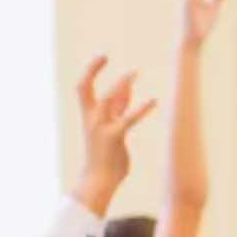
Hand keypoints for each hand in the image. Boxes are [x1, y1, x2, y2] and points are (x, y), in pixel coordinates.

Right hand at [74, 57, 157, 214]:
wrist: (99, 180)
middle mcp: (90, 119)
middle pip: (84, 87)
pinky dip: (141, 108)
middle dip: (93, 70)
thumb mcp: (111, 128)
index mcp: (88, 116)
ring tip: (134, 73)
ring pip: (107, 98)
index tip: (103, 57)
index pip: (83, 87)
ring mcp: (100, 127)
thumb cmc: (106, 156)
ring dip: (121, 84)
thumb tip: (127, 90)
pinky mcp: (114, 137)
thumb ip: (118, 109)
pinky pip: (128, 119)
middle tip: (106, 55)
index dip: (90, 70)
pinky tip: (154, 100)